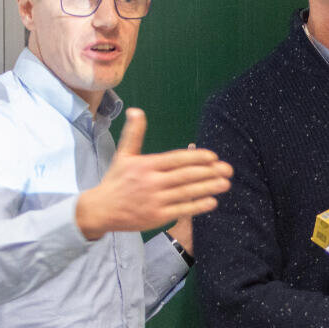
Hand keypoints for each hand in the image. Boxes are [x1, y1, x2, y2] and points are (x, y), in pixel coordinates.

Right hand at [74, 109, 232, 238]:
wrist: (100, 210)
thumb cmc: (115, 181)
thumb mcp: (122, 155)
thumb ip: (134, 134)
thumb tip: (136, 110)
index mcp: (145, 165)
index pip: (176, 159)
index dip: (196, 158)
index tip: (214, 157)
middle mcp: (151, 182)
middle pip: (185, 176)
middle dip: (209, 172)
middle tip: (228, 169)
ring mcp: (155, 200)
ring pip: (186, 193)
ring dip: (208, 188)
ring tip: (225, 184)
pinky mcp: (156, 216)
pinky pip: (181, 210)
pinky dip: (197, 206)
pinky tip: (212, 201)